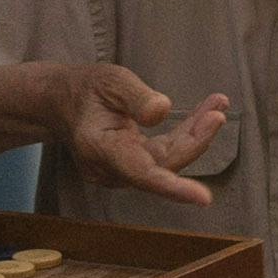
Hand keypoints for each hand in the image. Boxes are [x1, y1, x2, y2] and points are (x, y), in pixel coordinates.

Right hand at [54, 62, 230, 204]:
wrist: (60, 101)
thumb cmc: (85, 88)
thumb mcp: (110, 79)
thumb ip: (137, 96)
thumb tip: (164, 111)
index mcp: (99, 148)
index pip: (141, 173)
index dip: (173, 187)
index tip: (204, 198)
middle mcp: (109, 168)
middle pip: (162, 164)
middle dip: (195, 140)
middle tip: (217, 112)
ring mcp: (119, 172)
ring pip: (167, 161)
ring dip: (195, 135)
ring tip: (216, 105)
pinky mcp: (131, 167)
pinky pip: (164, 156)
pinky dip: (186, 136)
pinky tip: (204, 115)